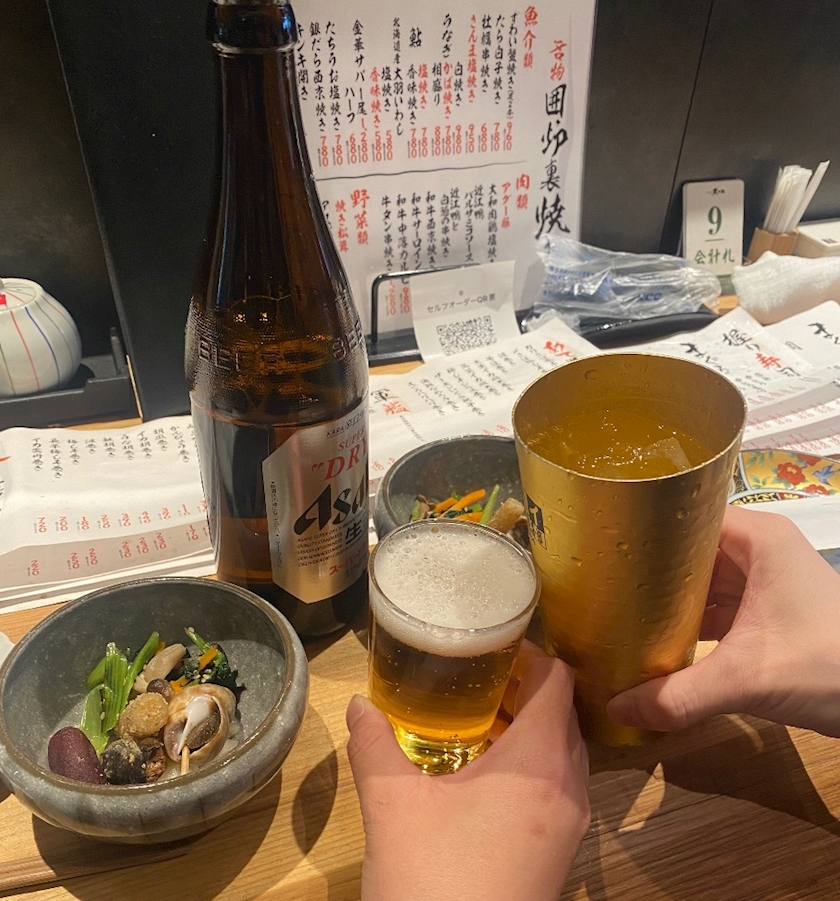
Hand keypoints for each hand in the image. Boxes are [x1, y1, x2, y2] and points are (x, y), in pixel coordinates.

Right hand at [345, 640, 589, 900]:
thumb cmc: (431, 881)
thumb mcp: (393, 806)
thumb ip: (375, 745)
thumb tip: (359, 704)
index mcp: (538, 764)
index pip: (558, 682)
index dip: (531, 654)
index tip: (494, 644)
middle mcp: (568, 789)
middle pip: (564, 714)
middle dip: (526, 689)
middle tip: (480, 677)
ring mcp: (571, 826)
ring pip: (565, 753)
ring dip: (531, 728)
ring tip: (480, 720)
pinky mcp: (562, 855)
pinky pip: (560, 787)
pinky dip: (533, 765)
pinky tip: (485, 774)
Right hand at [607, 504, 839, 735]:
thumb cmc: (827, 665)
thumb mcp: (747, 679)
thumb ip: (680, 695)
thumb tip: (614, 708)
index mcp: (756, 538)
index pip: (685, 514)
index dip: (644, 528)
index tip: (603, 547)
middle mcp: (759, 549)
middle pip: (689, 547)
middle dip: (648, 569)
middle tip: (601, 585)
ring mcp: (766, 580)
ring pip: (702, 579)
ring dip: (668, 598)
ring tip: (619, 611)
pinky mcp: (769, 611)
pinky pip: (717, 605)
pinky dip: (691, 620)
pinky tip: (658, 639)